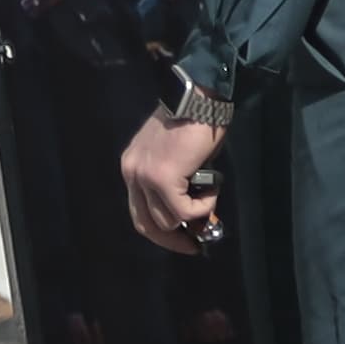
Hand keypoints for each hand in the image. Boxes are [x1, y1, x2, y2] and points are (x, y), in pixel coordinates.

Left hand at [121, 100, 227, 250]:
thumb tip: (190, 209)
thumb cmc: (193, 122)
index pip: (139, 210)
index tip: (184, 236)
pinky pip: (183, 209)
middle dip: (171, 239)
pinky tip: (212, 189)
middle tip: (195, 244)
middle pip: (144, 223)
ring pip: (166, 220)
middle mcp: (132, 173)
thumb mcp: (176, 155)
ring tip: (210, 196)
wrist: (198, 99)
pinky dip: (202, 206)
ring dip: (193, 215)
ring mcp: (144, 177)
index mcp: (132, 167)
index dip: (161, 230)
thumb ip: (175, 180)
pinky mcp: (162, 179)